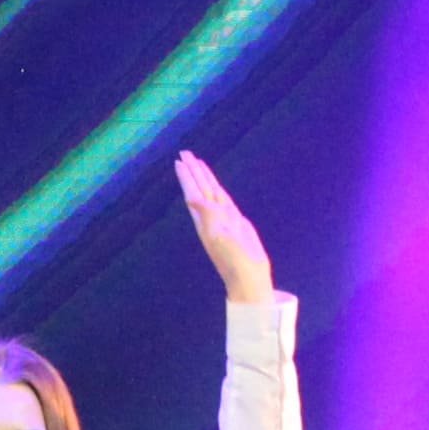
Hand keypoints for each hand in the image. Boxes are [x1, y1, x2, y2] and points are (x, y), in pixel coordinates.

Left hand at [176, 151, 273, 301]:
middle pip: (201, 187)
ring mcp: (224, 219)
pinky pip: (224, 201)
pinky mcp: (236, 222)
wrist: (248, 276)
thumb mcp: (219, 235)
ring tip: (198, 163)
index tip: (179, 160)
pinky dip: (219, 190)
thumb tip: (191, 196)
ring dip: (204, 178)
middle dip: (193, 171)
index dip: (187, 176)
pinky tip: (216, 187)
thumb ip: (207, 214)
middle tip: (185, 153)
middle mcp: (212, 217)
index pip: (194, 191)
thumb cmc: (233, 259)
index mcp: (205, 219)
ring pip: (212, 192)